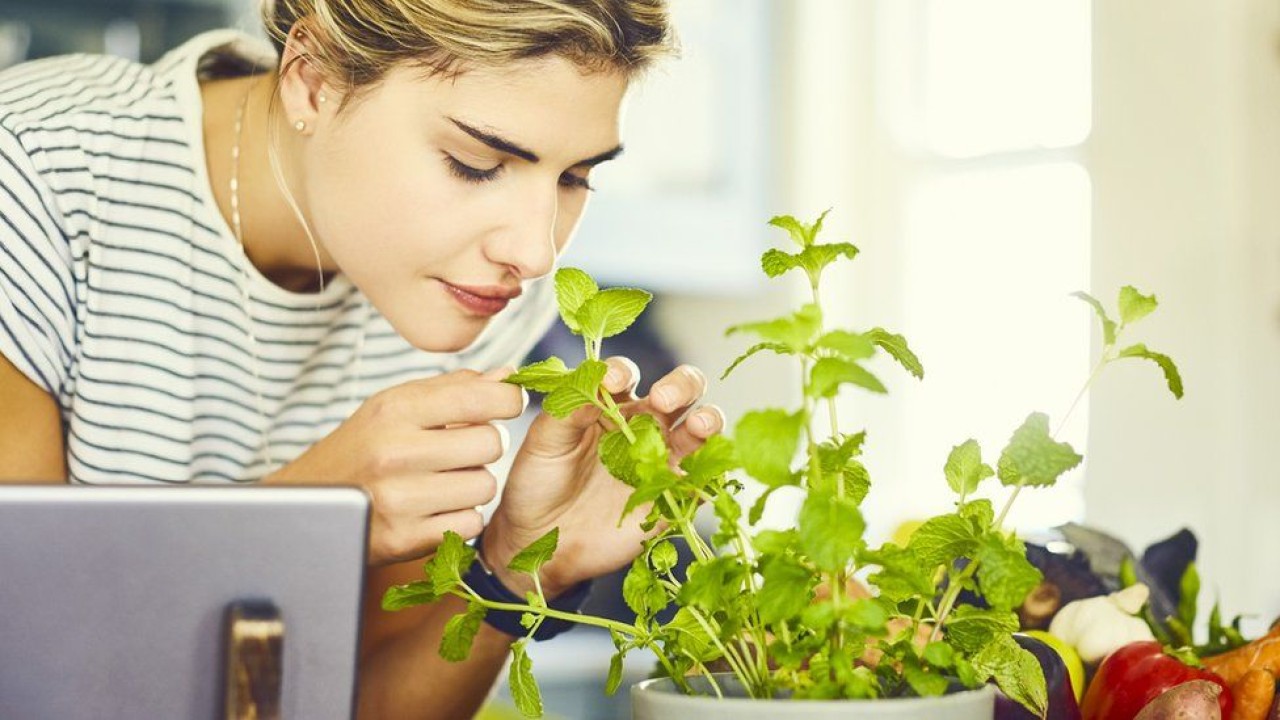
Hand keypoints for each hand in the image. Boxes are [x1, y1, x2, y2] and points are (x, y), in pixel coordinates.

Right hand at [267, 368, 524, 565]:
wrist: (303, 506)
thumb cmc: (360, 449)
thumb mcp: (393, 406)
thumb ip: (453, 388)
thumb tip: (509, 375)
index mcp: (395, 409)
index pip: (482, 398)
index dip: (507, 401)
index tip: (504, 406)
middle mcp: (395, 452)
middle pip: (491, 444)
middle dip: (484, 447)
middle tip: (460, 451)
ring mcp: (399, 499)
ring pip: (484, 487)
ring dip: (472, 485)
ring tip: (442, 481)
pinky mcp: (403, 539)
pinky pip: (469, 524)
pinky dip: (459, 519)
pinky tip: (433, 509)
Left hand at [483, 359, 723, 596]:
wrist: (543, 540)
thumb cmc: (539, 483)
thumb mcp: (543, 442)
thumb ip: (566, 410)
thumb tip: (596, 384)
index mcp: (609, 404)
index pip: (626, 374)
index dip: (622, 372)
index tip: (612, 382)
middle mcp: (643, 424)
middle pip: (681, 390)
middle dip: (681, 385)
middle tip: (664, 398)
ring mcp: (662, 459)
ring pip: (701, 428)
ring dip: (709, 420)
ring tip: (700, 426)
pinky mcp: (673, 494)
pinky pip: (703, 480)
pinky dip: (712, 472)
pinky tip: (703, 474)